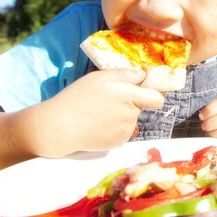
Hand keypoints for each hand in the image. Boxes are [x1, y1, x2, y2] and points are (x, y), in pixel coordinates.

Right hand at [32, 69, 164, 156]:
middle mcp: (130, 115)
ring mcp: (126, 130)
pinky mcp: (119, 142)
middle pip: (142, 105)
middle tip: (112, 97)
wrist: (59, 127)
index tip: (148, 87)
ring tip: (101, 111)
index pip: (157, 97)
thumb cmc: (76, 99)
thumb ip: (125, 75)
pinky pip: (124, 129)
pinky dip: (116, 125)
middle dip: (133, 100)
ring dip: (123, 113)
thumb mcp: (98, 78)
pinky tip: (100, 122)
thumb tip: (143, 74)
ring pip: (132, 117)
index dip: (156, 91)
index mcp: (128, 96)